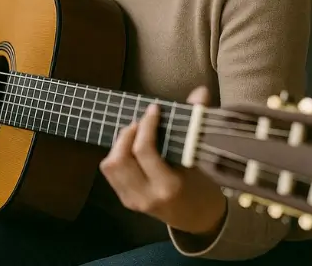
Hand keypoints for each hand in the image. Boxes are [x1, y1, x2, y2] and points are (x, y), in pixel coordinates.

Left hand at [99, 85, 227, 236]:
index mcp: (168, 186)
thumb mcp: (200, 159)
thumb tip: (200, 92)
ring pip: (111, 165)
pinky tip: (130, 149)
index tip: (154, 109)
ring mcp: (133, 200)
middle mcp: (147, 195)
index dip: (147, 126)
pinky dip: (116, 155)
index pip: (145, 151)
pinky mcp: (126, 200)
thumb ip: (196, 124)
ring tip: (134, 133)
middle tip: (141, 122)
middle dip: (128, 134)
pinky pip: (111, 173)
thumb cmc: (201, 185)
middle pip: (120, 158)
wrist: (196, 218)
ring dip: (119, 144)